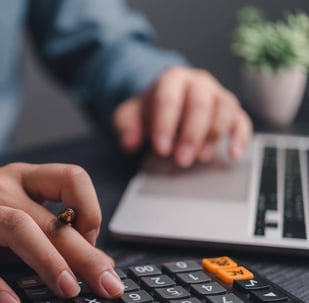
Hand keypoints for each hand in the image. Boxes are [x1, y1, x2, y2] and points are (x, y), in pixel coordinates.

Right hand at [0, 163, 123, 302]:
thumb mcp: (10, 212)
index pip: (69, 178)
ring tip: (68, 290)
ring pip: (15, 229)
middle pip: (47, 218)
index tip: (94, 241)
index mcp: (20, 179)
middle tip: (107, 284)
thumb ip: (46, 234)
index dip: (90, 208)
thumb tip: (94, 263)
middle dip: (83, 253)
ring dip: (47, 261)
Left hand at [113, 66, 252, 166]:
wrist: (165, 103)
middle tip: (181, 160)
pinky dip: (240, 137)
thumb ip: (125, 127)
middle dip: (191, 134)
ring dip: (213, 136)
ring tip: (200, 158)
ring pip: (224, 109)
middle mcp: (198, 83)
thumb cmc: (149, 111)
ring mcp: (217, 95)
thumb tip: (130, 144)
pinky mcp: (231, 110)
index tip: (161, 148)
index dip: (165, 124)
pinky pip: (241, 120)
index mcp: (171, 79)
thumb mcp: (129, 116)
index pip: (169, 98)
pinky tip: (233, 154)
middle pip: (200, 104)